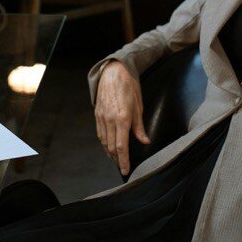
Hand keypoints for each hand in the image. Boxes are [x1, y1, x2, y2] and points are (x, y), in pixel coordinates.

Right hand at [94, 60, 148, 175]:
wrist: (113, 71)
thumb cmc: (129, 86)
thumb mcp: (139, 106)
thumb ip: (139, 126)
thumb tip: (144, 141)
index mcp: (122, 118)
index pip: (121, 146)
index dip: (124, 160)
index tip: (126, 170)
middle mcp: (110, 120)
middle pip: (111, 147)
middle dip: (117, 159)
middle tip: (122, 167)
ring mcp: (102, 117)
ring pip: (104, 141)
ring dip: (109, 152)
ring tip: (116, 159)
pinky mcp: (97, 114)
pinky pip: (100, 133)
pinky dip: (104, 142)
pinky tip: (108, 146)